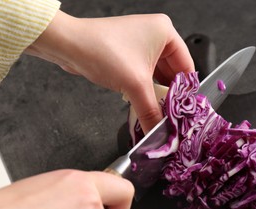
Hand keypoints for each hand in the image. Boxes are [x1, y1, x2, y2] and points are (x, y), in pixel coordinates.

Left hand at [25, 11, 194, 132]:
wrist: (69, 46)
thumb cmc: (102, 51)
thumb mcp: (134, 84)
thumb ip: (151, 111)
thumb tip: (160, 130)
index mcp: (165, 32)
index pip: (186, 66)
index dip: (186, 91)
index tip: (184, 111)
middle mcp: (154, 35)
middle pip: (171, 72)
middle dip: (168, 94)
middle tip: (170, 116)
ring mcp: (140, 43)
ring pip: (156, 74)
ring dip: (154, 94)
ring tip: (157, 113)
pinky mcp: (127, 53)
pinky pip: (142, 74)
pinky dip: (143, 89)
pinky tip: (143, 104)